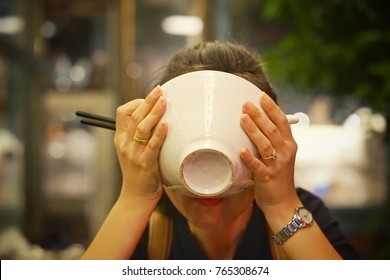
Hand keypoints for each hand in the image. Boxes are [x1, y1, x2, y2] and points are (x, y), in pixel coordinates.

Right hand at [114, 86, 167, 200]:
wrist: (137, 194)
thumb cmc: (139, 169)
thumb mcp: (132, 149)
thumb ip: (138, 134)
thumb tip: (156, 115)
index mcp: (120, 137)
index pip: (123, 112)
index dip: (137, 102)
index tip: (151, 98)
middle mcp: (124, 143)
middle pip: (135, 116)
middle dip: (148, 101)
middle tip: (160, 90)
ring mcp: (133, 153)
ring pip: (142, 128)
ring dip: (154, 113)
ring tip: (164, 101)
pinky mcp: (145, 163)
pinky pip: (152, 145)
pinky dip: (159, 133)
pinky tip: (166, 124)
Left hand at [239, 93, 299, 213]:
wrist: (283, 201)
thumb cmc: (278, 174)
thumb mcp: (282, 154)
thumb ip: (275, 139)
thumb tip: (261, 120)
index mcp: (289, 144)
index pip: (282, 122)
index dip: (272, 108)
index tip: (261, 96)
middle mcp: (286, 152)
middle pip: (272, 130)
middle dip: (259, 115)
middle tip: (246, 104)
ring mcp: (277, 165)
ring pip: (265, 144)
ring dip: (253, 131)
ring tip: (242, 118)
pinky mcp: (267, 177)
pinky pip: (257, 166)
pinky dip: (249, 158)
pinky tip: (241, 150)